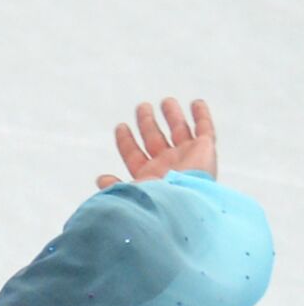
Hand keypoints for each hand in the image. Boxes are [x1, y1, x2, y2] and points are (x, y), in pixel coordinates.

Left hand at [96, 98, 217, 189]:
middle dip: (147, 123)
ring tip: (165, 101)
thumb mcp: (129, 193)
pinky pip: (205, 129)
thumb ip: (115, 186)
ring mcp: (187, 156)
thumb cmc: (155, 201)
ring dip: (172, 116)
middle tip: (141, 107)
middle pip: (155, 139)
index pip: (134, 154)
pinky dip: (202, 115)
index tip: (120, 126)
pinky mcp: (205, 150)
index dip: (126, 141)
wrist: (183, 203)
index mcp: (148, 176)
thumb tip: (100, 180)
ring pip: (179, 131)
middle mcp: (167, 165)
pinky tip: (197, 103)